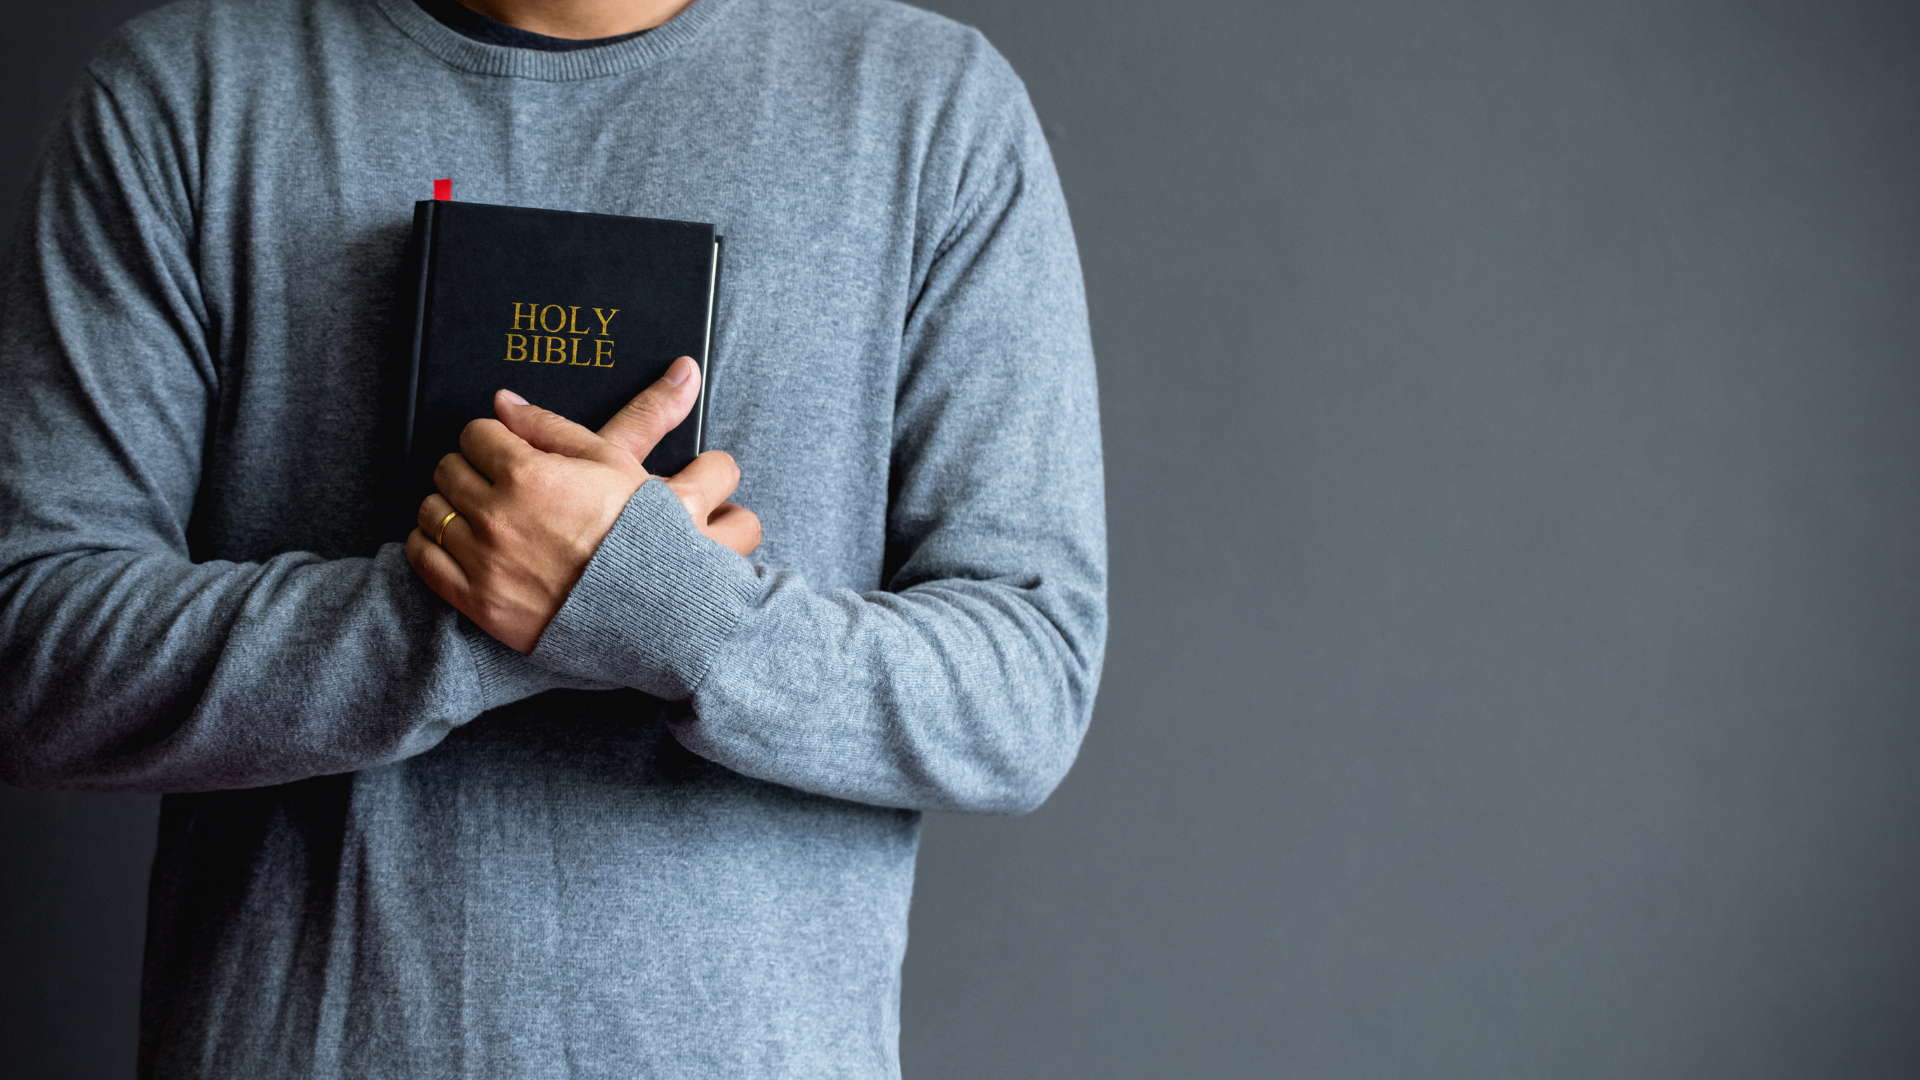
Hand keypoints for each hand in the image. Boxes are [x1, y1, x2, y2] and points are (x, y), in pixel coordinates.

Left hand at [405, 356, 761, 652]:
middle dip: (471, 468)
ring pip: (431, 511)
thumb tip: (503, 402)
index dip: (494, 439)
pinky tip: (459, 542)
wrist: (651, 606)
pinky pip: (423, 558)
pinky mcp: (477, 600)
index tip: (506, 451)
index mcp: (528, 474)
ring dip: (450, 505)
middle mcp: (498, 515)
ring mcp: (484, 560)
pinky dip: (430, 544)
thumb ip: (549, 425)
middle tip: (497, 482)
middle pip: (448, 468)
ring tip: (482, 513)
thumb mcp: (609, 461)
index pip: (475, 433)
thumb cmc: (638, 531)